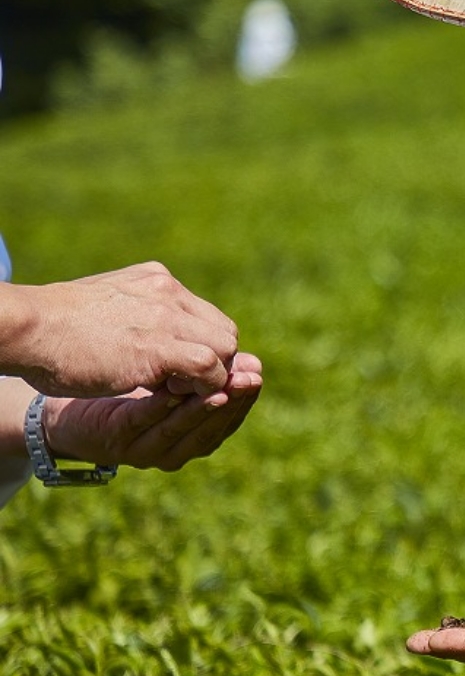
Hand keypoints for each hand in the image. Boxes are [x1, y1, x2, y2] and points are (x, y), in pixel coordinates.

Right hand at [0, 262, 239, 397]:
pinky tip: (175, 395)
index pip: (206, 316)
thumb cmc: (55, 325)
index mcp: (157, 281)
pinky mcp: (159, 347)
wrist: (28, 328)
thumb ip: (136, 311)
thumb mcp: (106, 304)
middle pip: (224, 331)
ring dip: (212, 376)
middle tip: (189, 384)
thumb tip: (148, 331)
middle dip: (217, 362)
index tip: (186, 369)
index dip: (205, 345)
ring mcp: (167, 317)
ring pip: (224, 349)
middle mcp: (169, 293)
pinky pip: (207, 368)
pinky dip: (204, 386)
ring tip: (180, 391)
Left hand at [40, 352, 261, 470]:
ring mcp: (142, 449)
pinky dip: (160, 408)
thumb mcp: (175, 379)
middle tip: (247, 380)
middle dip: (231, 404)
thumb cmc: (129, 387)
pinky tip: (173, 388)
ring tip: (221, 387)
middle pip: (209, 431)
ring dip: (201, 409)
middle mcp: (172, 451)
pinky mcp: (113, 437)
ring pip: (178, 430)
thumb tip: (252, 361)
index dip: (244, 400)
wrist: (69, 398)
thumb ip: (207, 374)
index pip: (229, 421)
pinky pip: (141, 422)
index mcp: (193, 438)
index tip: (257, 374)